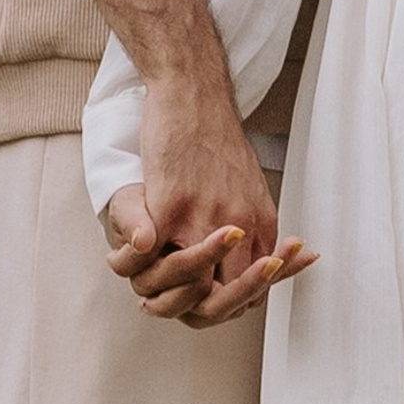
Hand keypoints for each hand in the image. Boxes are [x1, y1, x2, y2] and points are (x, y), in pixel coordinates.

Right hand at [107, 68, 313, 328]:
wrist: (195, 94)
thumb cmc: (218, 140)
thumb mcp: (252, 187)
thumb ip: (253, 228)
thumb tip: (261, 260)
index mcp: (259, 223)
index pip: (254, 288)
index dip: (236, 304)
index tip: (222, 303)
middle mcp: (237, 226)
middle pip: (226, 298)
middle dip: (205, 308)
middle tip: (189, 306)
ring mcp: (203, 218)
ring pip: (192, 285)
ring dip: (173, 292)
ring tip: (157, 289)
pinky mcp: (169, 205)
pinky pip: (157, 254)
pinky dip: (148, 264)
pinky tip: (142, 259)